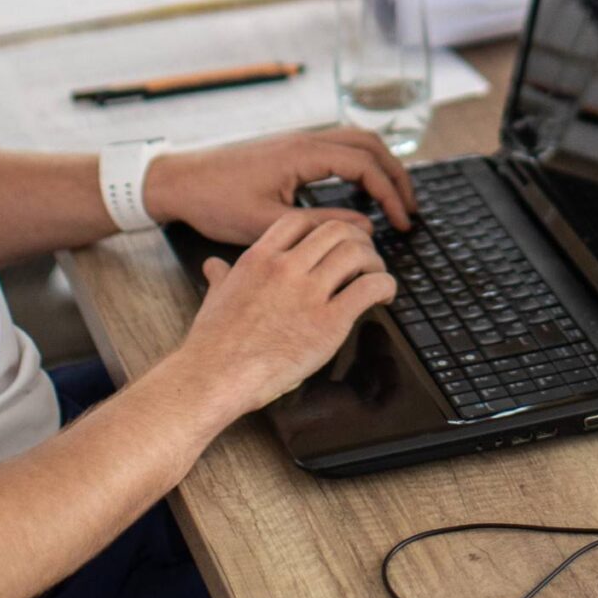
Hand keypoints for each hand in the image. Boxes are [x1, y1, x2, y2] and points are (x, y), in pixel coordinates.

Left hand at [147, 128, 417, 241]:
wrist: (177, 181)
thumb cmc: (214, 201)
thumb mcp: (268, 223)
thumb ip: (319, 225)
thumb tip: (363, 228)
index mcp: (303, 153)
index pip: (365, 165)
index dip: (390, 194)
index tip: (402, 222)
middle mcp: (305, 139)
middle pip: (370, 144)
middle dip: (397, 175)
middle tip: (411, 208)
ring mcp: (298, 140)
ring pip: (356, 140)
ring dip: (380, 165)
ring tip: (394, 198)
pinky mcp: (289, 148)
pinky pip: (338, 146)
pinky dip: (360, 164)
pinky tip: (359, 190)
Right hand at [180, 210, 393, 413]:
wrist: (214, 377)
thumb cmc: (212, 344)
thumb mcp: (214, 297)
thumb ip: (221, 277)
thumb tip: (214, 265)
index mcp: (259, 259)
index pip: (301, 220)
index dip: (324, 226)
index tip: (333, 240)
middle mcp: (286, 269)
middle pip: (336, 230)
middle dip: (356, 239)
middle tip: (364, 256)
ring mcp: (308, 293)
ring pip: (358, 253)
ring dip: (375, 261)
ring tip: (376, 275)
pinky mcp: (328, 322)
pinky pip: (369, 288)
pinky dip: (385, 286)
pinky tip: (384, 296)